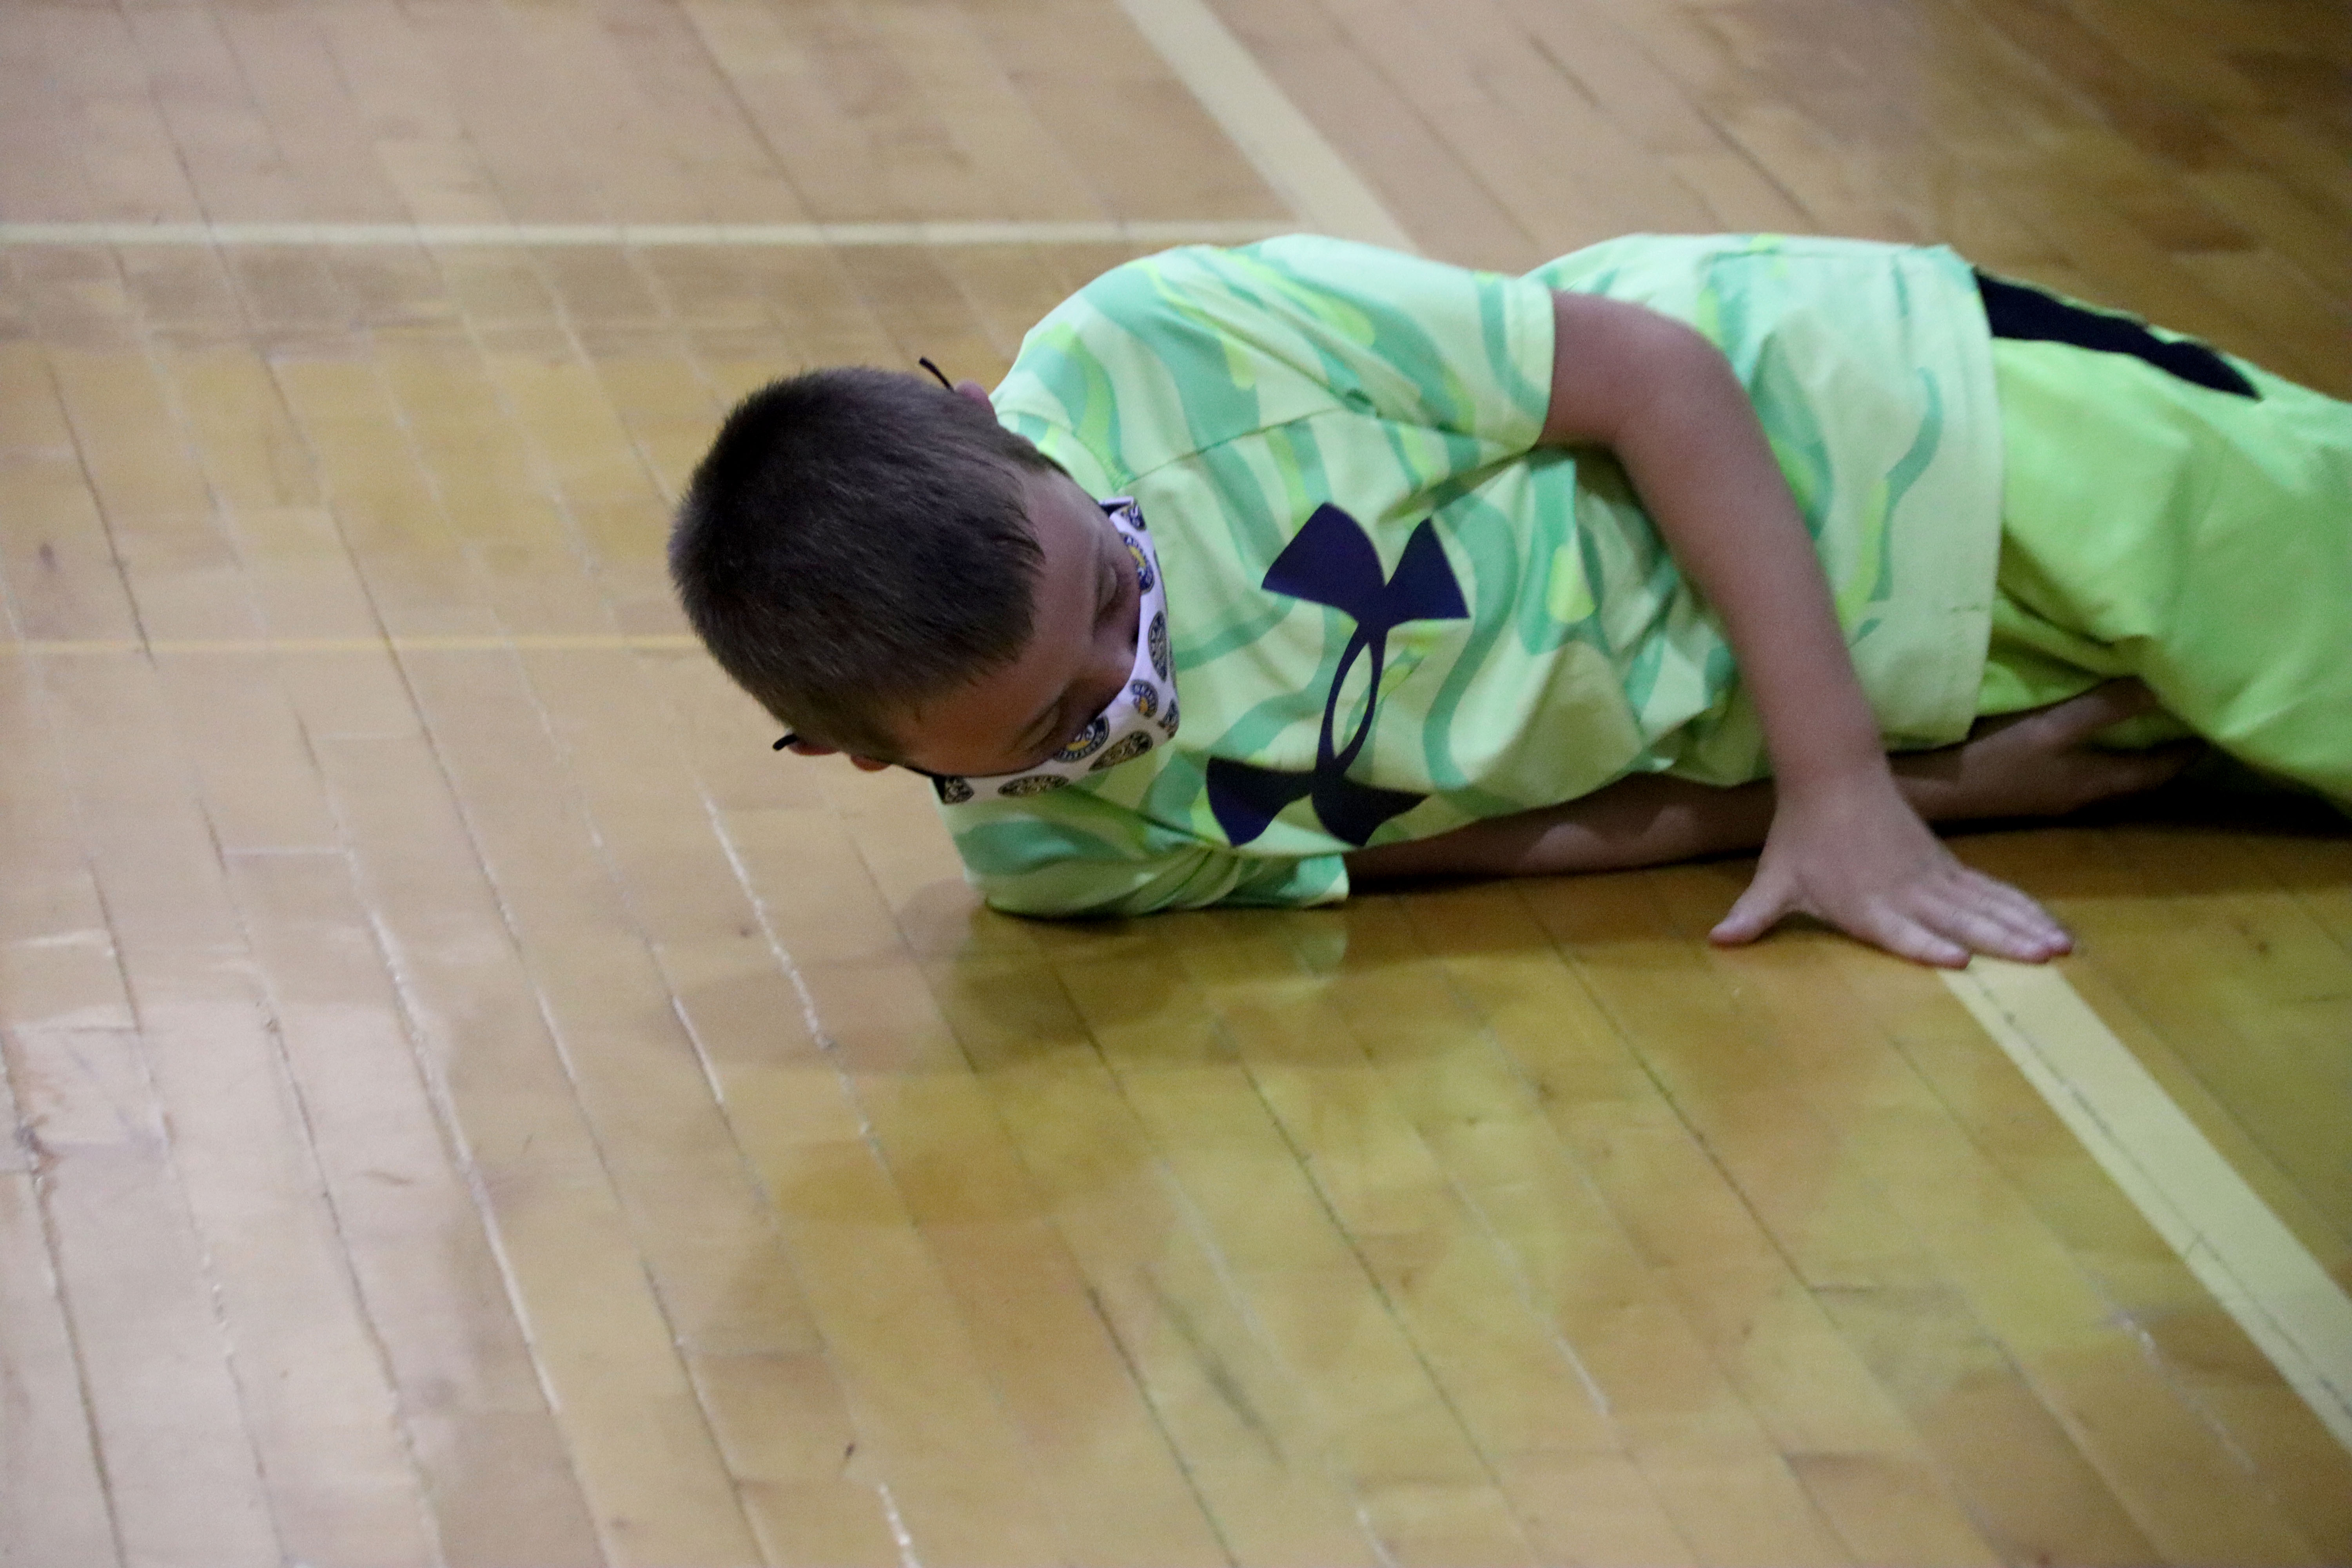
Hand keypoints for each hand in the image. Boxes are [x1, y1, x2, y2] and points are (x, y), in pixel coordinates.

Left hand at [1710, 764, 2072, 966]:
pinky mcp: (1947, 866)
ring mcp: (1932, 877)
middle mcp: (1905, 892)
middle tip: (2040, 959)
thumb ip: (1753, 915)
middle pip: (1958, 919)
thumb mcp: (1775, 879)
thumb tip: (1717, 941)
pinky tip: (2051, 925)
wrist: (1832, 778)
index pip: (1899, 929)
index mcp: (1865, 902)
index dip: (1925, 945)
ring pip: (1985, 905)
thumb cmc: (1802, 837)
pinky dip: (2022, 906)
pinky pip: (1991, 890)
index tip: (1957, 959)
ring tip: (2060, 947)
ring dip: (2024, 925)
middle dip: (2000, 939)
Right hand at [1892, 680, 2199, 822]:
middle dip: (2168, 753)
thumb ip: (2103, 706)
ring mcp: (2057, 796)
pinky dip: (2106, 753)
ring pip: (2115, 776)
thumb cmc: (1993, 759)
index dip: (2189, 750)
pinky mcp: (2034, 790)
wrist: (1932, 793)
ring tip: (2152, 723)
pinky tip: (2097, 737)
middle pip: (2141, 778)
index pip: (2160, 769)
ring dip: (2136, 754)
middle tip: (2191, 719)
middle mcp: (2085, 795)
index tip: (2218, 722)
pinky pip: (2088, 771)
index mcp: (2097, 782)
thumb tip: (2161, 683)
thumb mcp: (2051, 727)